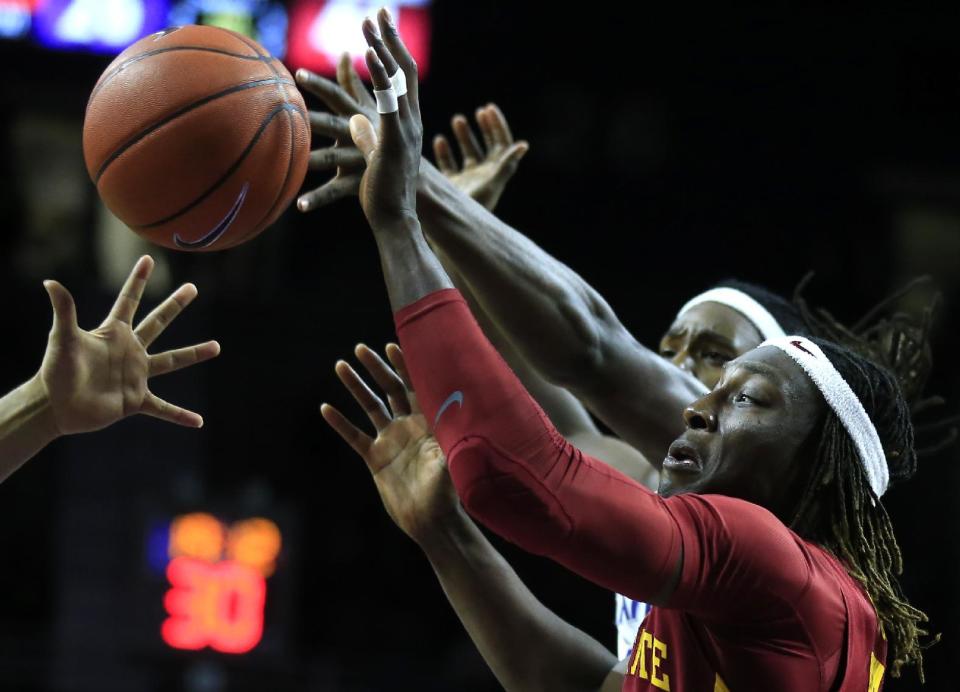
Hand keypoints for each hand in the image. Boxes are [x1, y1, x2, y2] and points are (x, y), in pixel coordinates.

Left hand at [38, 256, 218, 434]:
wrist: (55, 405)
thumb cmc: (56, 370)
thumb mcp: (62, 338)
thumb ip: (64, 311)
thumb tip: (50, 283)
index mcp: (114, 333)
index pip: (129, 301)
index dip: (138, 280)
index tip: (148, 259)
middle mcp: (129, 350)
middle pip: (157, 322)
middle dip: (175, 305)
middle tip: (192, 288)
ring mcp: (136, 375)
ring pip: (171, 361)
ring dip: (193, 354)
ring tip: (216, 346)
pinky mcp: (135, 400)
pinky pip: (163, 408)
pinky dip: (179, 415)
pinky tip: (197, 422)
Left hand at [295, 53, 375, 211]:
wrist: (415, 183)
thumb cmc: (386, 140)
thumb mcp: (373, 110)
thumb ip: (352, 84)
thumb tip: (343, 54)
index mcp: (363, 117)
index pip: (340, 96)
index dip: (319, 85)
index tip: (298, 74)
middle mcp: (361, 136)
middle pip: (334, 124)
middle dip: (314, 117)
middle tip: (293, 104)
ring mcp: (358, 160)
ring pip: (331, 158)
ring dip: (310, 159)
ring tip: (290, 160)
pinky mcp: (357, 183)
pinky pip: (334, 191)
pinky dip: (317, 198)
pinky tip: (299, 205)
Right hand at [321, 344, 456, 542]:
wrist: (432, 522)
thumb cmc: (449, 493)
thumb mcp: (451, 463)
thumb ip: (451, 439)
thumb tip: (459, 413)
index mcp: (430, 422)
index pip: (417, 386)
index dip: (406, 366)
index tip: (393, 345)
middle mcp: (410, 426)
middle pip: (391, 389)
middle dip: (377, 368)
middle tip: (361, 348)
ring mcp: (391, 441)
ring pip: (370, 407)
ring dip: (355, 387)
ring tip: (340, 366)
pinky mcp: (376, 459)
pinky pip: (355, 436)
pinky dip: (341, 423)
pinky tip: (326, 408)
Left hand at [347, 11, 422, 230]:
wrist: (396, 217)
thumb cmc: (383, 189)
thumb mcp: (374, 154)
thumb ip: (365, 133)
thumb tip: (353, 121)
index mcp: (404, 122)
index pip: (402, 77)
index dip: (393, 48)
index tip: (380, 21)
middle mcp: (407, 121)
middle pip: (402, 71)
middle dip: (390, 40)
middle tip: (376, 12)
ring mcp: (401, 130)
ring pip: (393, 82)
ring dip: (380, 50)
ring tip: (368, 23)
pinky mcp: (390, 141)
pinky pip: (384, 102)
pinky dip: (377, 75)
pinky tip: (365, 53)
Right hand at [433, 105, 528, 210]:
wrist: (455, 228)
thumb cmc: (475, 206)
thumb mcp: (492, 183)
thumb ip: (506, 165)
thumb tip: (523, 145)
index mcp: (496, 171)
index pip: (501, 143)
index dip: (497, 125)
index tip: (488, 108)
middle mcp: (483, 174)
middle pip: (487, 146)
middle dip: (484, 128)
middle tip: (479, 112)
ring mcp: (467, 179)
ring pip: (468, 153)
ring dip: (464, 136)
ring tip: (458, 119)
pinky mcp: (451, 185)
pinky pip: (449, 165)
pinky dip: (445, 152)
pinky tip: (439, 140)